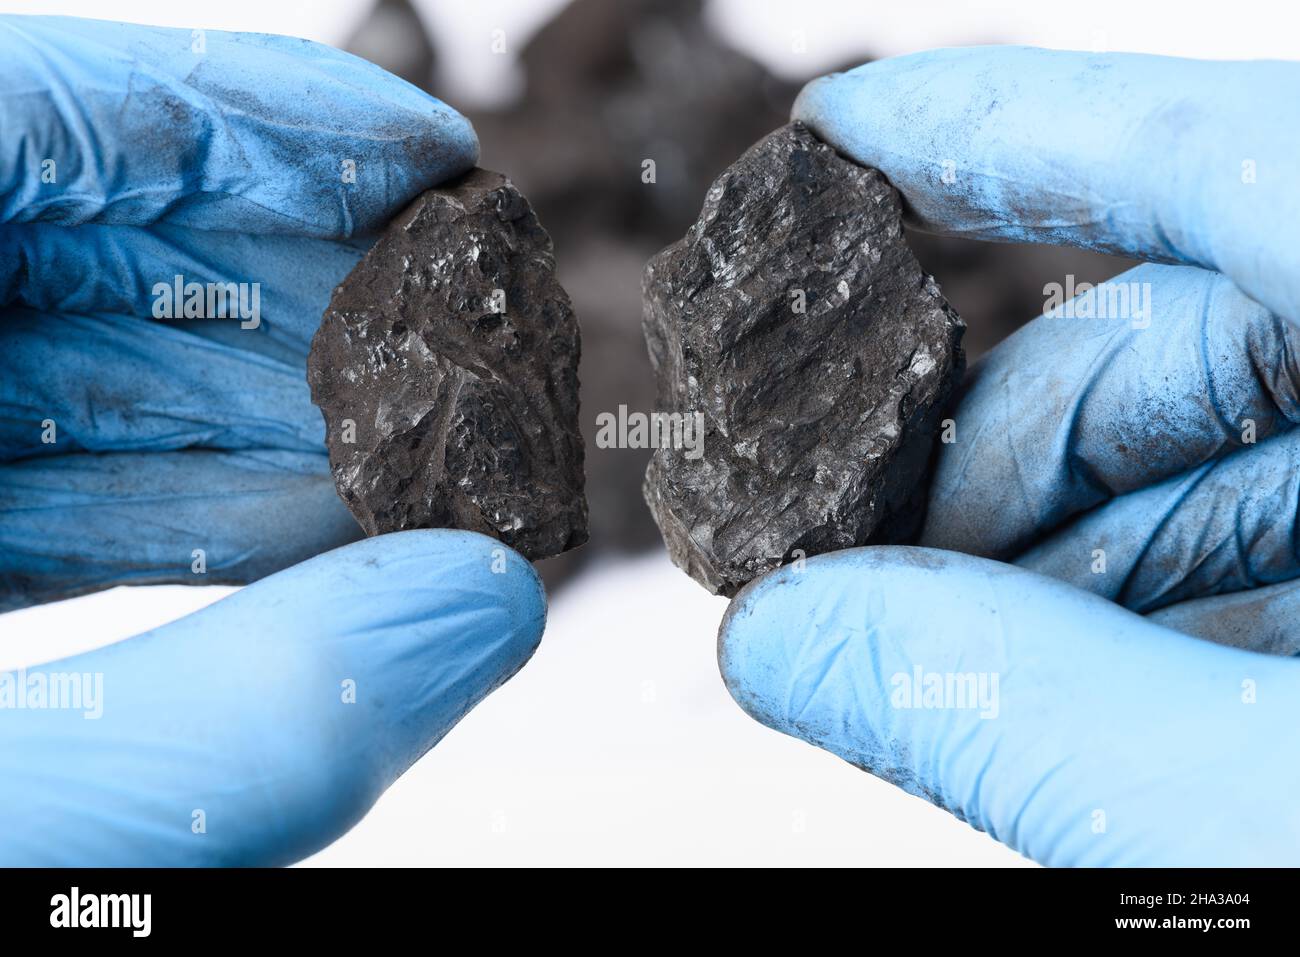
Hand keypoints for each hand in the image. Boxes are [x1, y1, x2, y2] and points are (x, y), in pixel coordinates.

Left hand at [0, 17, 544, 864]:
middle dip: (278, 281)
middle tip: (438, 322)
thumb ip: (215, 742)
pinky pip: (19, 475)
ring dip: (248, 408)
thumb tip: (465, 622)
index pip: (7, 118)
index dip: (235, 112)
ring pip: (46, 362)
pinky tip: (300, 525)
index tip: (411, 154)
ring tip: (404, 442)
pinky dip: (167, 499)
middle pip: (47, 233)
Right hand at [719, 46, 1299, 864]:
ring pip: (1222, 442)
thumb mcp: (1256, 811)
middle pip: (1175, 336)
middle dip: (985, 457)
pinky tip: (1081, 676)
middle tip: (851, 568)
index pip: (1199, 152)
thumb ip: (1001, 703)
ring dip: (1061, 554)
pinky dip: (1165, 596)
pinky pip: (1289, 515)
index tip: (843, 130)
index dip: (992, 125)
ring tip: (951, 651)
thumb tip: (781, 642)